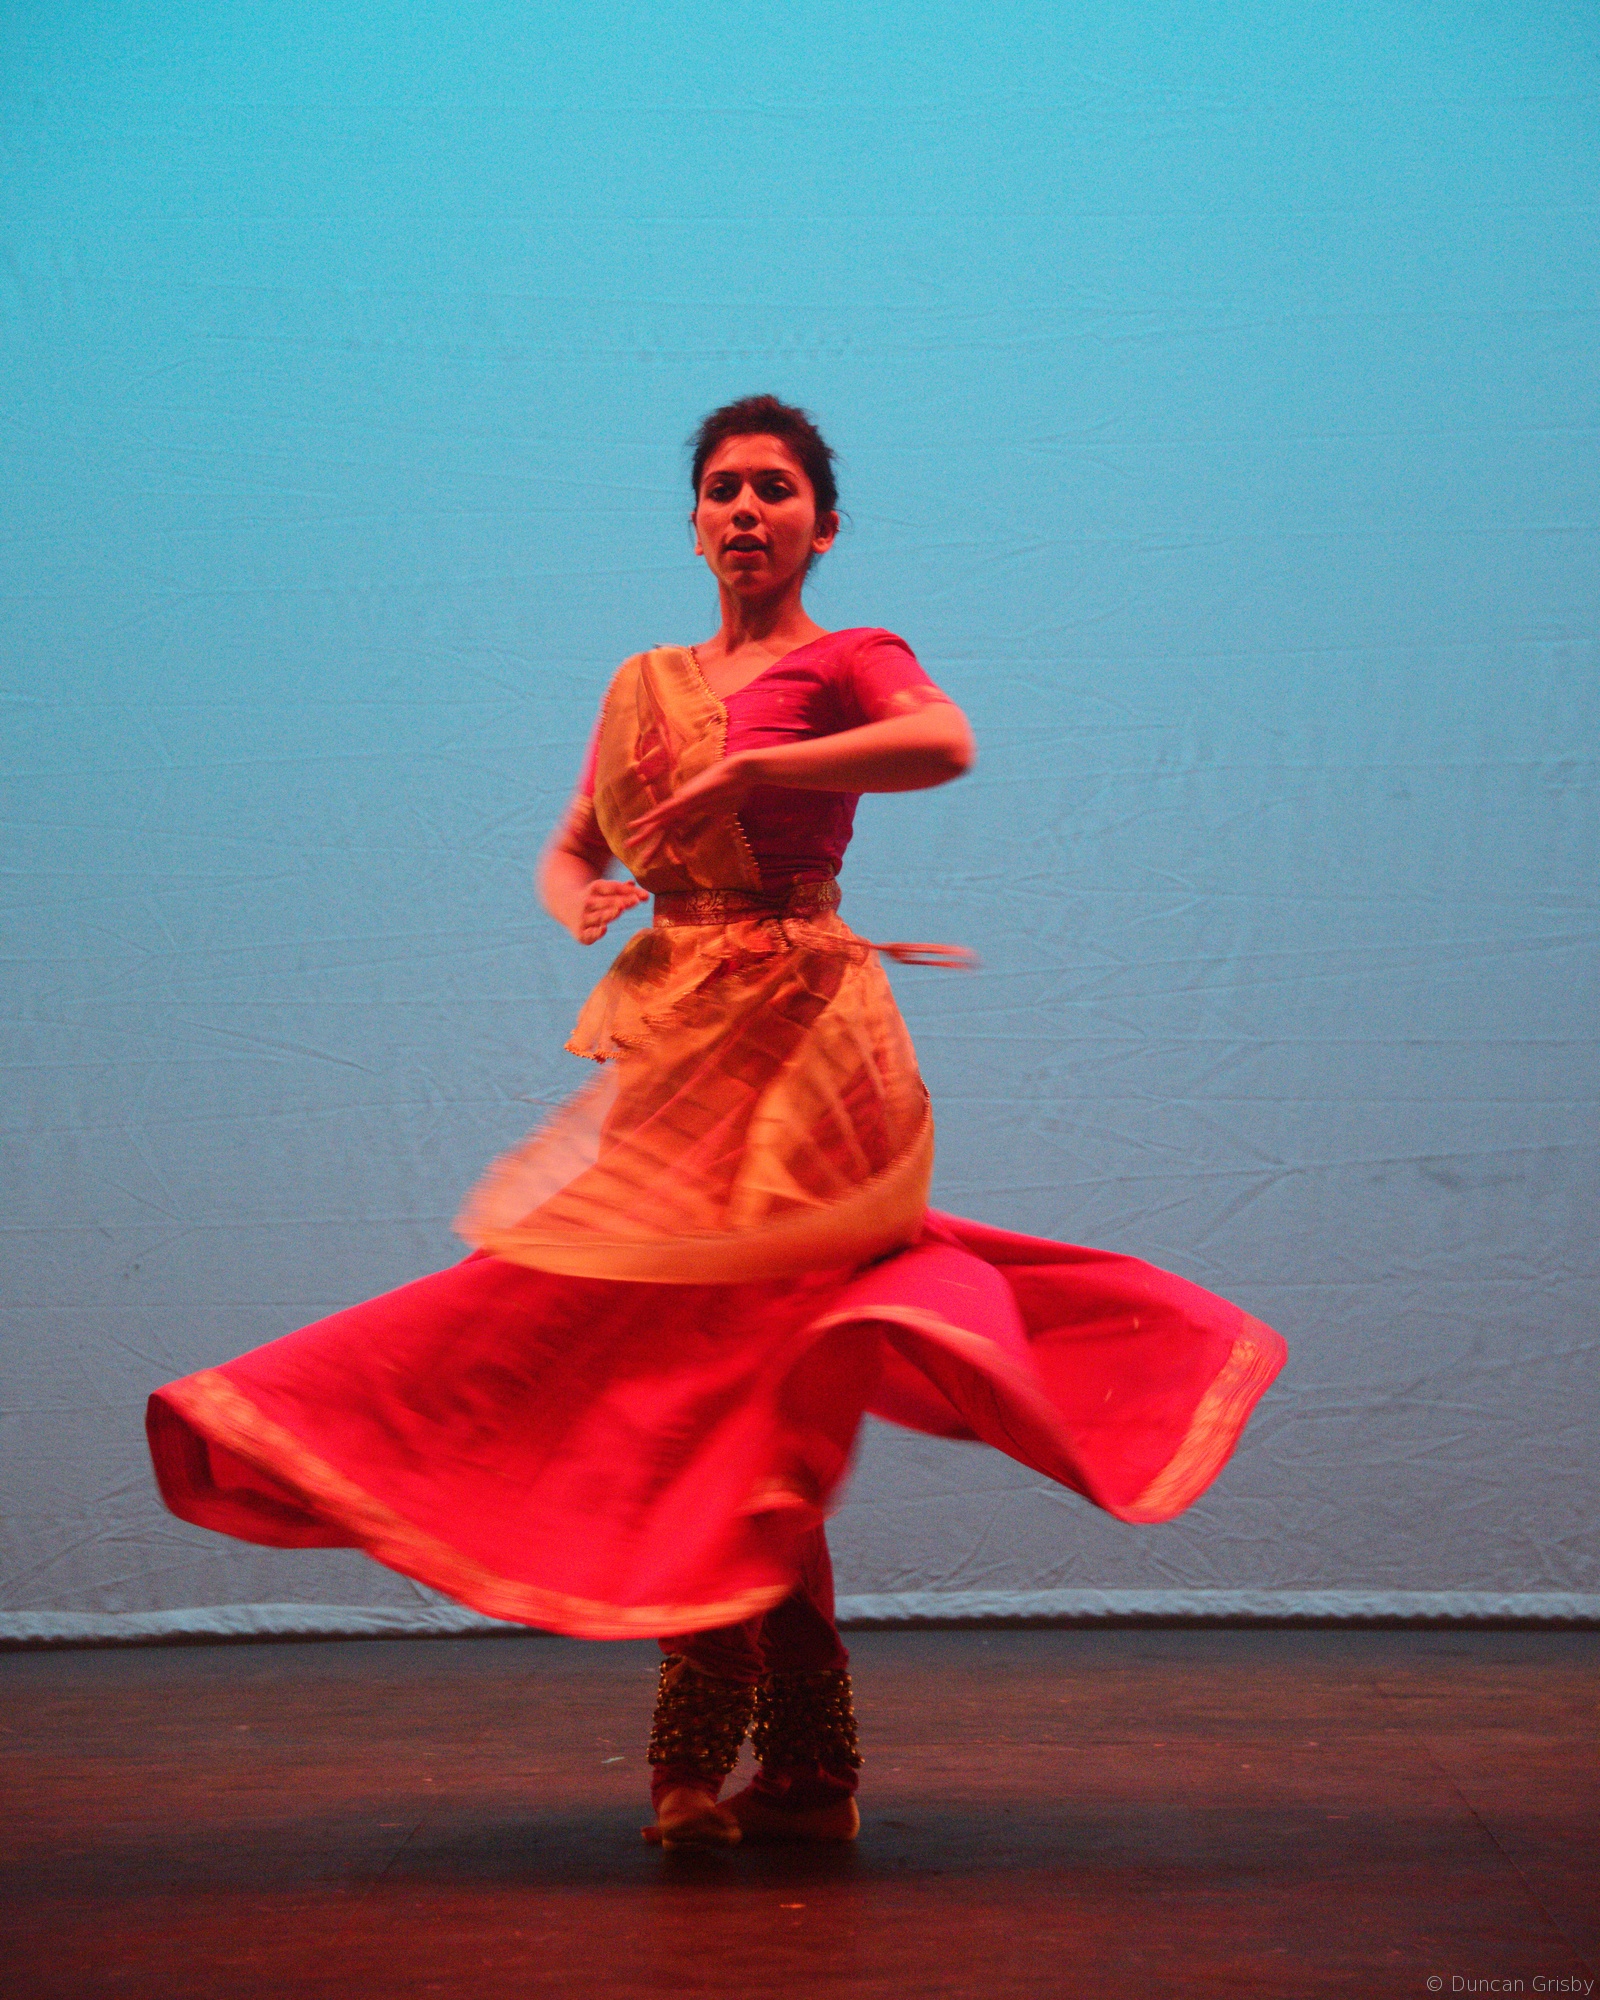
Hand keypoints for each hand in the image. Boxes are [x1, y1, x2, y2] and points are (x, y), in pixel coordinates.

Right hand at [568, 877, 647, 944]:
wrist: (563, 904)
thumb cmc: (593, 897)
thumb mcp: (603, 889)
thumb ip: (620, 889)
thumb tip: (633, 883)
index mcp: (595, 888)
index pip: (613, 888)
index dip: (628, 891)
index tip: (645, 896)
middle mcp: (588, 902)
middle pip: (607, 902)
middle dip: (621, 901)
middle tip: (635, 901)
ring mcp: (583, 917)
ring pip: (598, 916)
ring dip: (608, 913)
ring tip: (619, 910)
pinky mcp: (579, 932)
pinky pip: (588, 934)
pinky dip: (595, 933)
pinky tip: (604, 929)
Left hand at [628, 754, 756, 845]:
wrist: (740, 774)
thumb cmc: (730, 792)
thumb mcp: (714, 818)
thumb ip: (699, 830)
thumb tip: (685, 846)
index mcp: (687, 812)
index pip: (668, 832)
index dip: (658, 846)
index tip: (647, 859)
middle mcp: (681, 805)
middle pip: (660, 826)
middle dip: (646, 840)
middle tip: (629, 850)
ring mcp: (683, 799)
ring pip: (661, 817)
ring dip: (645, 829)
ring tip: (631, 839)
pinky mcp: (689, 795)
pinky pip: (670, 807)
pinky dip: (656, 815)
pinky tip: (645, 821)